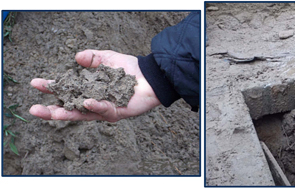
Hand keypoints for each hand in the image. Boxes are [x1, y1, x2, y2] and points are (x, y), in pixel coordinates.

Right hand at [29, 50, 160, 121]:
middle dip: (52, 110)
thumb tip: (76, 58)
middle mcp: (94, 101)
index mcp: (89, 89)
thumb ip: (92, 57)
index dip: (53, 88)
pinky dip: (95, 106)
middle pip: (70, 108)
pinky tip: (86, 101)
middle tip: (34, 110)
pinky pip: (103, 110)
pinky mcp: (116, 113)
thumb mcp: (107, 58)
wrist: (150, 76)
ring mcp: (104, 109)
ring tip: (50, 112)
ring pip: (83, 114)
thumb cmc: (129, 69)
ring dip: (66, 113)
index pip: (67, 90)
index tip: (36, 83)